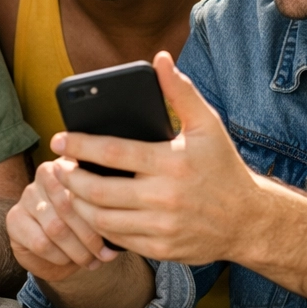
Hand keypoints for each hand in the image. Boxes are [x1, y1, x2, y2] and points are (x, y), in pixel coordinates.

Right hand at [6, 159, 118, 282]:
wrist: (61, 250)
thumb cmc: (87, 226)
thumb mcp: (102, 213)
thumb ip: (107, 209)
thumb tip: (118, 226)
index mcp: (73, 164)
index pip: (86, 182)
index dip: (101, 211)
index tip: (117, 232)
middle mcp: (47, 173)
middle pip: (71, 206)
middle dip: (91, 236)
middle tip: (105, 255)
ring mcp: (27, 195)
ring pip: (56, 227)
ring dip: (77, 250)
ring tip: (91, 261)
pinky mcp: (14, 219)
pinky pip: (40, 242)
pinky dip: (59, 256)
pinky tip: (69, 261)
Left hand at [51, 52, 274, 263]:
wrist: (248, 220)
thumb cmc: (222, 167)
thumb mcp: (207, 125)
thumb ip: (180, 92)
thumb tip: (160, 58)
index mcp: (171, 162)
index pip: (112, 152)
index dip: (79, 144)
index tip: (59, 139)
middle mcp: (164, 196)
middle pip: (98, 190)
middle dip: (70, 178)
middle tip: (58, 168)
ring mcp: (161, 226)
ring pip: (102, 219)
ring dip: (78, 204)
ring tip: (69, 189)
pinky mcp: (160, 249)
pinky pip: (117, 239)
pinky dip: (98, 226)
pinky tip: (90, 212)